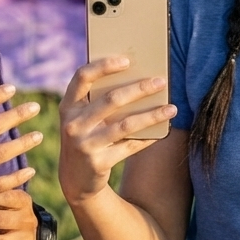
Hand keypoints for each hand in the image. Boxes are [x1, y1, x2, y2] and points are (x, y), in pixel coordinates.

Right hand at [58, 57, 176, 207]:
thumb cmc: (86, 137)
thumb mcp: (82, 118)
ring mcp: (85, 145)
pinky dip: (148, 137)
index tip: (127, 60)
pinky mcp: (98, 163)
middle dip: (139, 89)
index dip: (104, 66)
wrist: (75, 179)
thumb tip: (137, 78)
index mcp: (68, 106)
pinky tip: (163, 130)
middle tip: (161, 81)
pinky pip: (130, 146)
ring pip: (126, 124)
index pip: (82, 77)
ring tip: (172, 108)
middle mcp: (73, 124)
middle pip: (111, 99)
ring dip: (152, 115)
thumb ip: (98, 100)